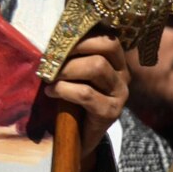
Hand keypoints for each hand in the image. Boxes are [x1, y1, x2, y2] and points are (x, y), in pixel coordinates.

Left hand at [42, 32, 127, 161]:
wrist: (77, 136)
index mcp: (115, 61)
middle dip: (72, 50)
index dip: (83, 35)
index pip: (107, 38)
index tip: (58, 40)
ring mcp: (120, 93)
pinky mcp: (111, 112)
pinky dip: (63, 90)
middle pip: (104, 48)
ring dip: (67, 69)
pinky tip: (51, 92)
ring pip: (97, 67)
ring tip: (49, 77)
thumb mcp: (72, 74)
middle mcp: (123, 74)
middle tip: (50, 60)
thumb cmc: (71, 98)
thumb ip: (70, 56)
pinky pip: (86, 93)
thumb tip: (52, 37)